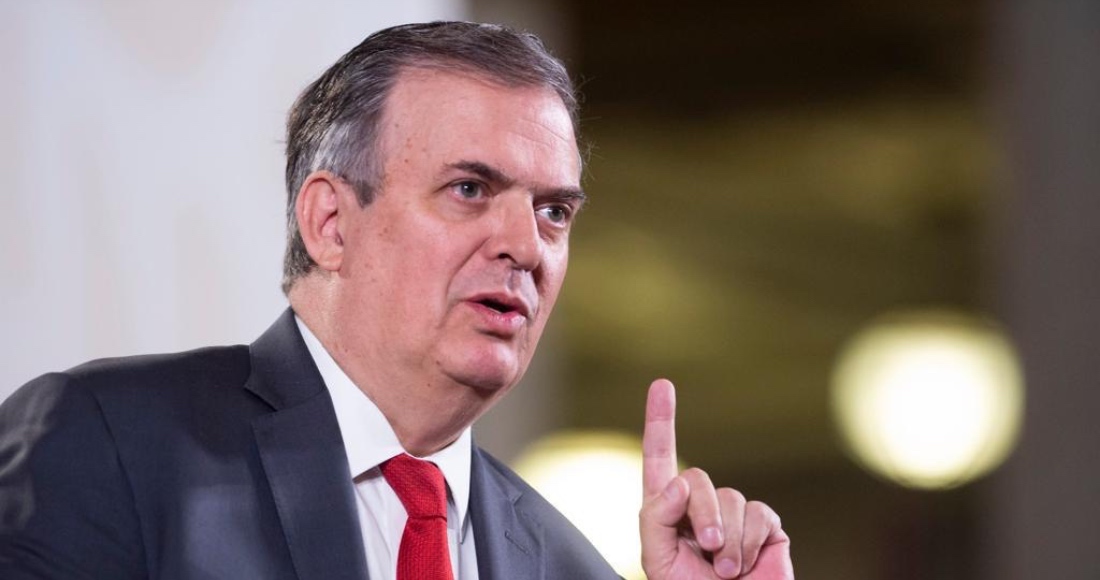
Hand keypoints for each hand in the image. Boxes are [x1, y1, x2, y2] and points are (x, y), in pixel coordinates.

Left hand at [639, 379, 793, 578]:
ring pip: (732, 499)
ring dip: (727, 540)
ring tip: (724, 571)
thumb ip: (655, 518)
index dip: (661, 420)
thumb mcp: (657, 560)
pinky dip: (750, 542)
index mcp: (667, 510)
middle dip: (702, 514)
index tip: (661, 384)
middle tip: (705, 548)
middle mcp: (701, 505)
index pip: (660, 458)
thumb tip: (678, 480)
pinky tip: (745, 565)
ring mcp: (736, 514)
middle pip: (698, 479)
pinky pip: (760, 515)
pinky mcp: (767, 526)